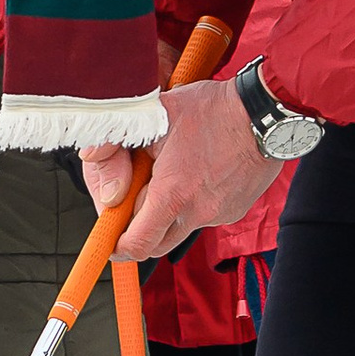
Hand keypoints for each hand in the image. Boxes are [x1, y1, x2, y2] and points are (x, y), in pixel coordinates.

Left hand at [82, 74, 271, 261]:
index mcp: (173, 194)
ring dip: (167, 212)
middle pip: (156, 244)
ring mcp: (220, 214)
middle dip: (139, 228)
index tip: (109, 238)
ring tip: (171, 172)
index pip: (137, 244)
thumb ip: (115, 137)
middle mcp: (198, 212)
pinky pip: (204, 216)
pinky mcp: (235, 209)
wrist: (267, 113)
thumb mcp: (156, 114)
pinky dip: (192, 202)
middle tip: (134, 198)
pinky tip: (196, 171)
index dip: (117, 246)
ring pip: (180, 227)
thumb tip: (87, 155)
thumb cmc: (213, 109)